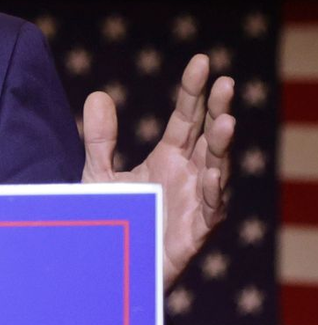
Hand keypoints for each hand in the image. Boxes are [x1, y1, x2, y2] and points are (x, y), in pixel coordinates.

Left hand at [81, 53, 233, 290]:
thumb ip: (100, 139)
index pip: (187, 116)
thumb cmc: (115, 219)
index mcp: (169, 156)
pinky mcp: (197, 230)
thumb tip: (97, 94)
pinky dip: (213, 190)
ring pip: (217, 167)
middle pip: (208, 135)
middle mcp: (189, 174)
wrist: (114, 264)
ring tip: (226, 121)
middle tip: (225, 82)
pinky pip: (211, 208)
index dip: (194, 90)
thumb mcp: (100, 175)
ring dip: (221, 146)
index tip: (201, 60)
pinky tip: (212, 172)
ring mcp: (197, 200)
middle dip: (218, 109)